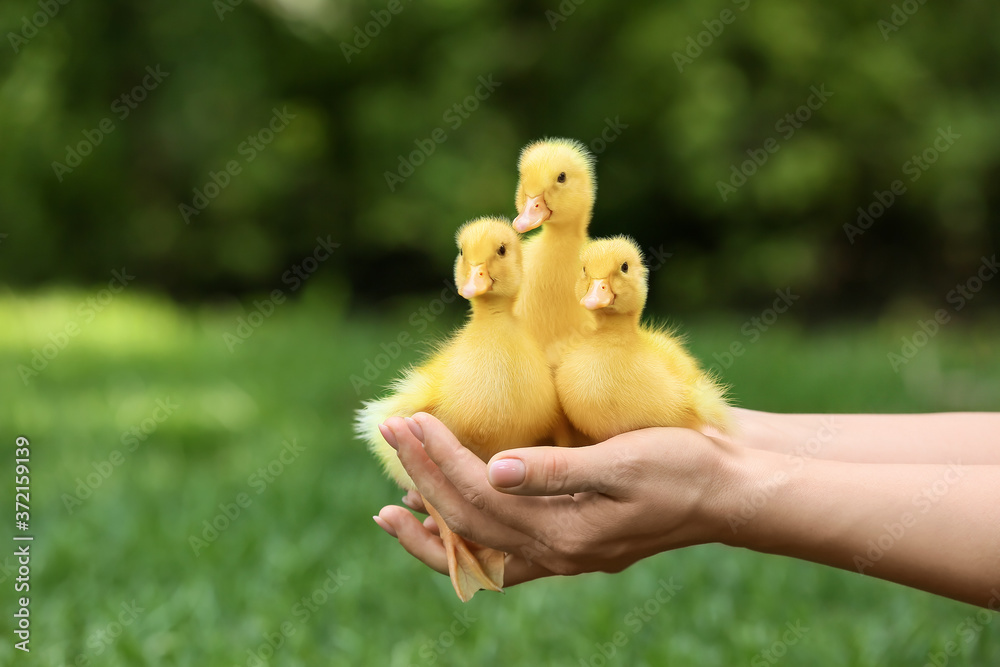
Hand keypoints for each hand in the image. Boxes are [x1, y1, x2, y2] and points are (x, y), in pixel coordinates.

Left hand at [375, 413, 737, 585]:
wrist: (729, 490)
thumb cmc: (684, 466)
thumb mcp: (625, 462)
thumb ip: (556, 471)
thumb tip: (492, 471)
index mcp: (566, 533)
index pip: (478, 495)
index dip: (437, 457)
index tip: (408, 420)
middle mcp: (558, 553)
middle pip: (468, 521)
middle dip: (422, 477)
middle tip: (389, 435)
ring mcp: (563, 554)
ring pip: (479, 552)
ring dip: (433, 526)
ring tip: (391, 509)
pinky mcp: (571, 541)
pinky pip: (503, 552)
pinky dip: (467, 539)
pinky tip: (449, 520)